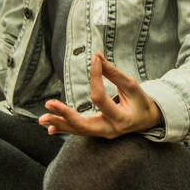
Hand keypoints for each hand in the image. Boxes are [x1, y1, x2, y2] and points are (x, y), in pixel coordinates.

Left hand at [38, 51, 163, 138]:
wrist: (147, 121)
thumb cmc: (140, 101)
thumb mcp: (131, 86)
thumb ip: (113, 73)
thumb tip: (96, 56)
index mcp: (122, 118)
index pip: (100, 98)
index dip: (96, 78)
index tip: (95, 60)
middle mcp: (110, 130)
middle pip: (84, 126)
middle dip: (65, 115)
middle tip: (49, 103)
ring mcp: (102, 134)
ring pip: (78, 131)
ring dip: (59, 123)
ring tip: (42, 118)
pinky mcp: (96, 132)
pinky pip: (78, 131)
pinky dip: (64, 128)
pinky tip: (49, 128)